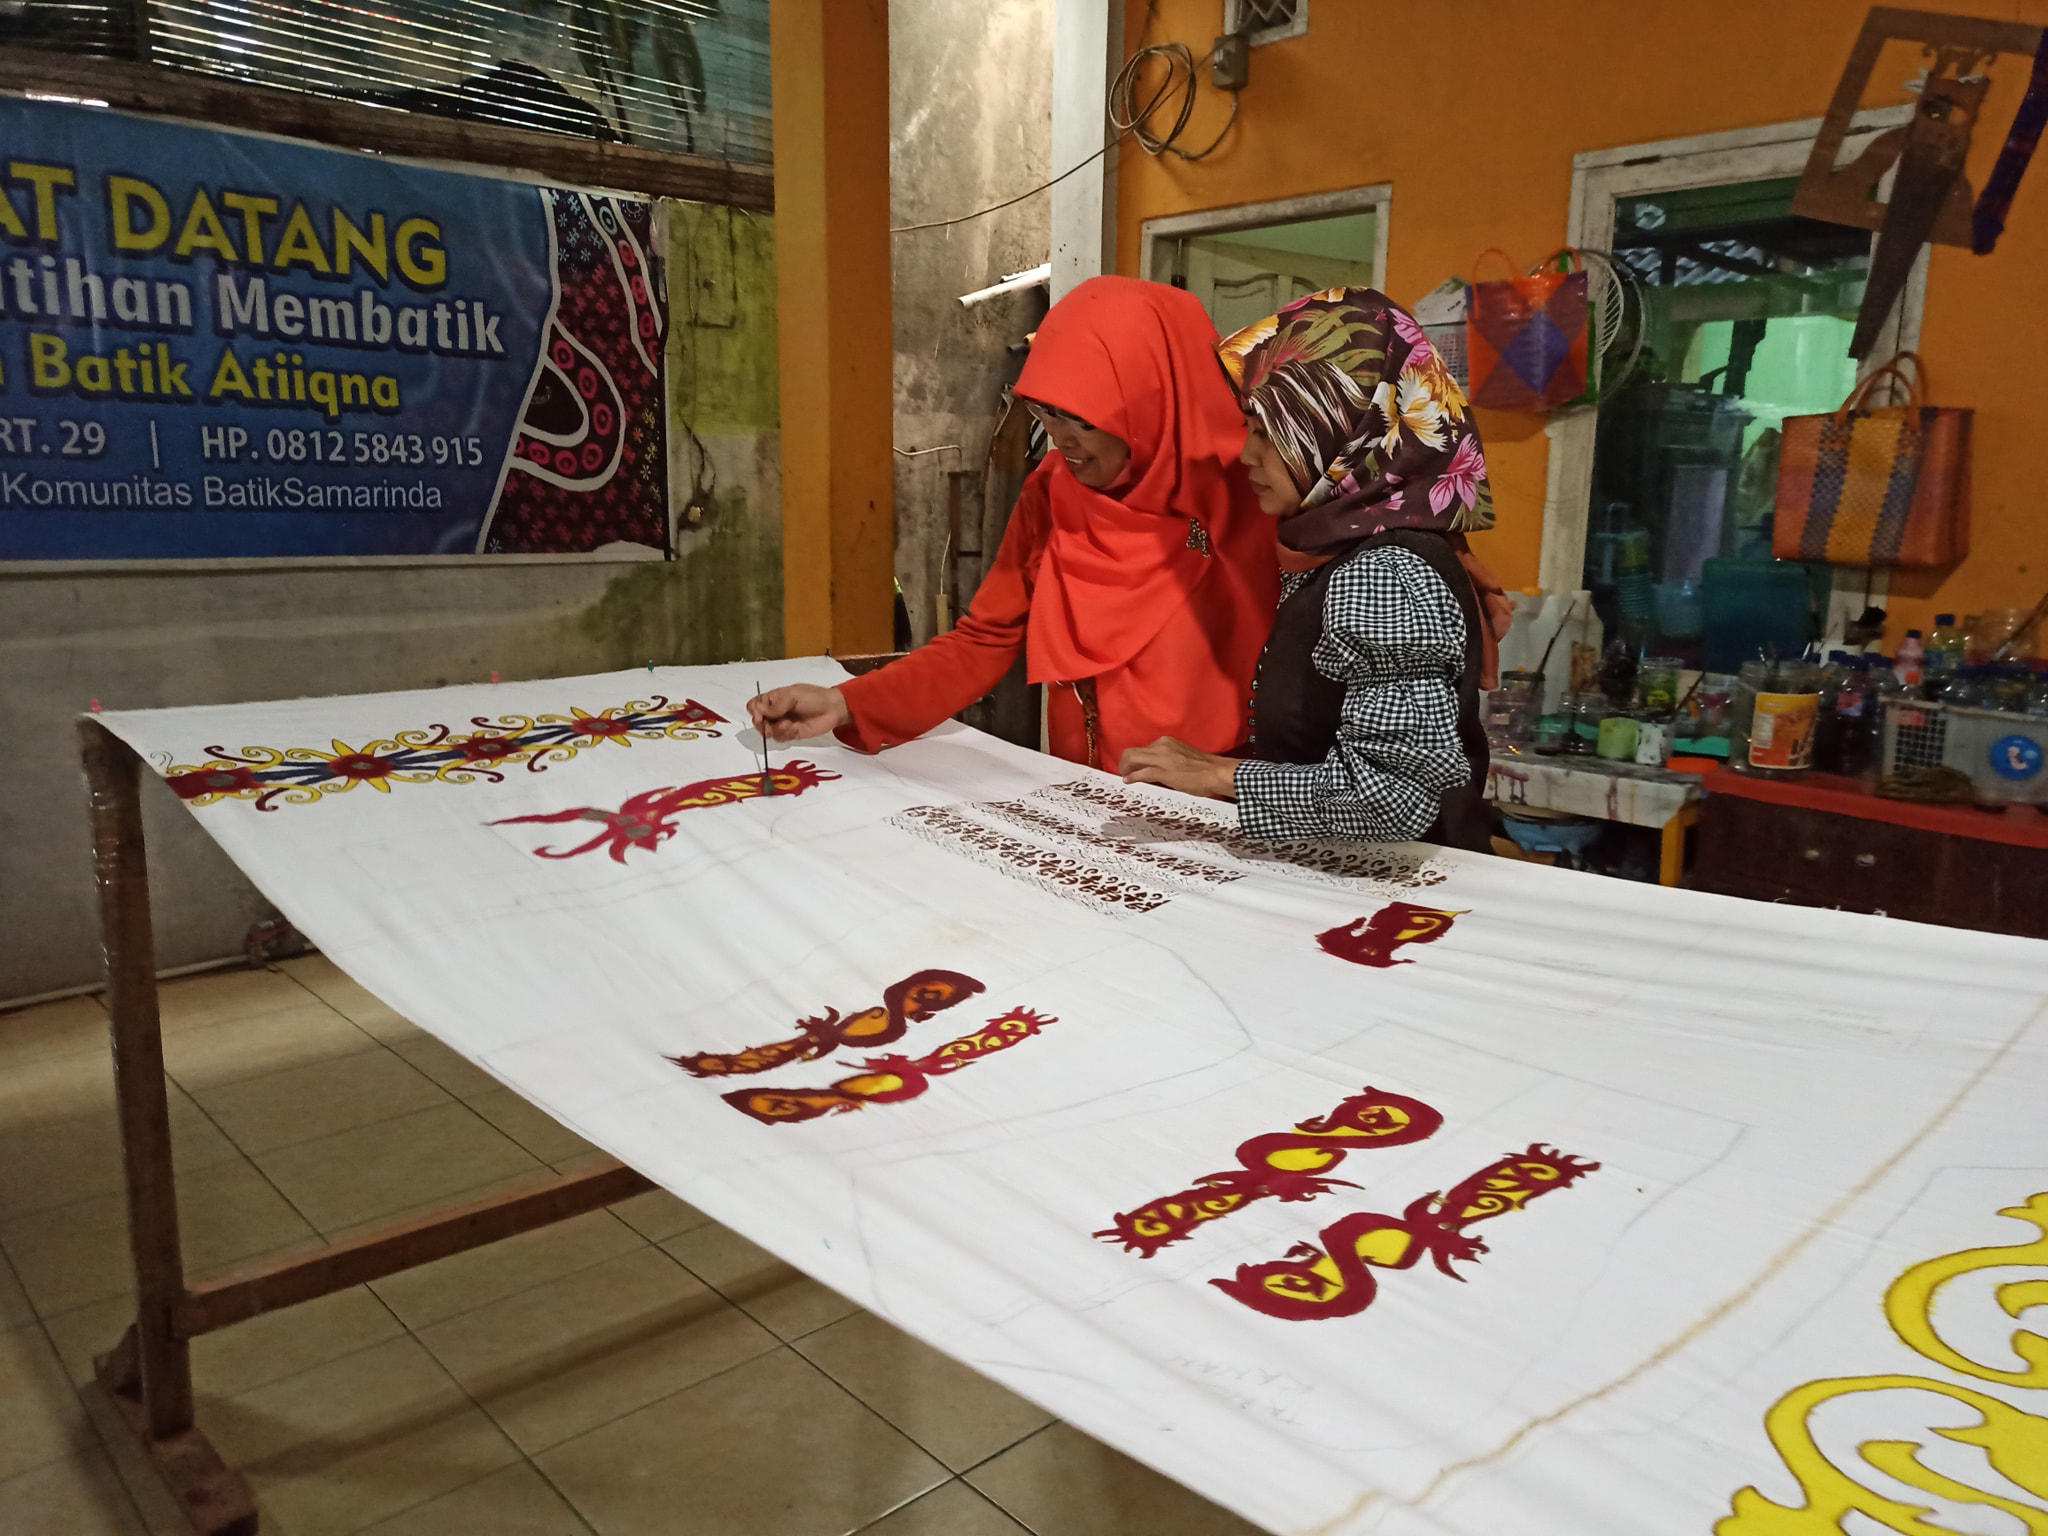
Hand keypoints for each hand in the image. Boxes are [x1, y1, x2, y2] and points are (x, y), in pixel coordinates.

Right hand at [749, 683, 850, 741]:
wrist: (832, 709)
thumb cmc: (813, 697)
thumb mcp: (793, 695)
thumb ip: (775, 705)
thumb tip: (759, 711)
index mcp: (773, 698)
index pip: (754, 705)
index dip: (754, 711)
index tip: (760, 715)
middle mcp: (775, 711)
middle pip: (758, 721)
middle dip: (763, 724)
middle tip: (774, 722)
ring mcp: (782, 723)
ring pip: (767, 732)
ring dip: (776, 730)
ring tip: (788, 725)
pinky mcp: (790, 733)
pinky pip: (779, 738)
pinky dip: (784, 735)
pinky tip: (794, 729)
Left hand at [1118, 736, 1238, 799]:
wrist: (1218, 772)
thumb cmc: (1206, 768)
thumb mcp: (1183, 757)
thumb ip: (1168, 760)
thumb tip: (1159, 770)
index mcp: (1167, 742)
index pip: (1143, 748)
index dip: (1134, 758)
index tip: (1131, 765)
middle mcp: (1162, 746)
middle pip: (1132, 752)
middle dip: (1124, 762)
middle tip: (1123, 771)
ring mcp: (1162, 759)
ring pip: (1133, 759)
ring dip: (1125, 769)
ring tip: (1124, 776)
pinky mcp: (1163, 772)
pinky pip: (1142, 773)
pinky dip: (1132, 777)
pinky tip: (1128, 781)